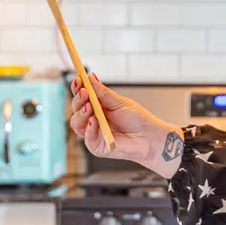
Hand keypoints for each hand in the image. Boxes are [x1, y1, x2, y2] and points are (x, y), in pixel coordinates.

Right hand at [68, 74, 183, 176]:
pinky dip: (89, 129)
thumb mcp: (120, 102)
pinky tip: (93, 121)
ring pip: (76, 123)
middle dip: (78, 100)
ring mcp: (93, 133)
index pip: (82, 97)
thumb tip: (90, 77)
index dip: (77, 88)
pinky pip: (87, 138)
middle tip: (84, 92)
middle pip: (76, 109)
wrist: (149, 136)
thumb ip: (103, 93)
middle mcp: (92, 119)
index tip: (78, 79)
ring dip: (81, 113)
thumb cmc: (137, 119)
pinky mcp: (97, 146)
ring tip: (89, 106)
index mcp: (97, 107)